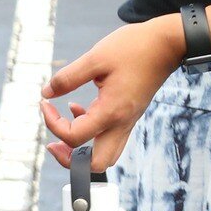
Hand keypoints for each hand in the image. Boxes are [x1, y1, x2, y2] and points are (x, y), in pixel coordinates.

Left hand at [39, 16, 184, 171]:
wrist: (165, 46)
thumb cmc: (132, 49)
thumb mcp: (95, 58)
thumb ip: (68, 78)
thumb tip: (46, 93)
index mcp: (111, 112)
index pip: (75, 137)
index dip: (53, 124)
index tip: (45, 103)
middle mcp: (121, 124)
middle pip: (96, 164)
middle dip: (70, 159)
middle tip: (53, 142)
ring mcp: (127, 122)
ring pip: (104, 154)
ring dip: (81, 148)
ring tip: (62, 127)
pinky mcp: (129, 115)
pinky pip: (109, 137)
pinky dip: (90, 132)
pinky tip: (78, 109)